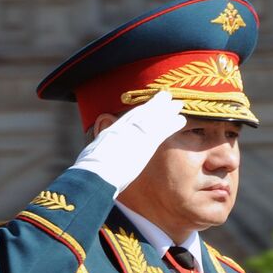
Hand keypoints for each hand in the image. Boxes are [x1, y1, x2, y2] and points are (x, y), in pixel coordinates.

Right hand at [71, 91, 185, 193]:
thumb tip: (98, 153)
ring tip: (178, 104)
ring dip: (166, 110)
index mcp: (110, 133)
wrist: (95, 175)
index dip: (140, 111)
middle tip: (166, 97)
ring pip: (153, 117)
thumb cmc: (91, 172)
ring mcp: (134, 134)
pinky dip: (171, 124)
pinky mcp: (144, 142)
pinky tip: (181, 120)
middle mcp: (122, 129)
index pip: (128, 119)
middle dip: (155, 105)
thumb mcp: (93, 155)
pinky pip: (161, 130)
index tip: (149, 105)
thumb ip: (102, 151)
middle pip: (142, 113)